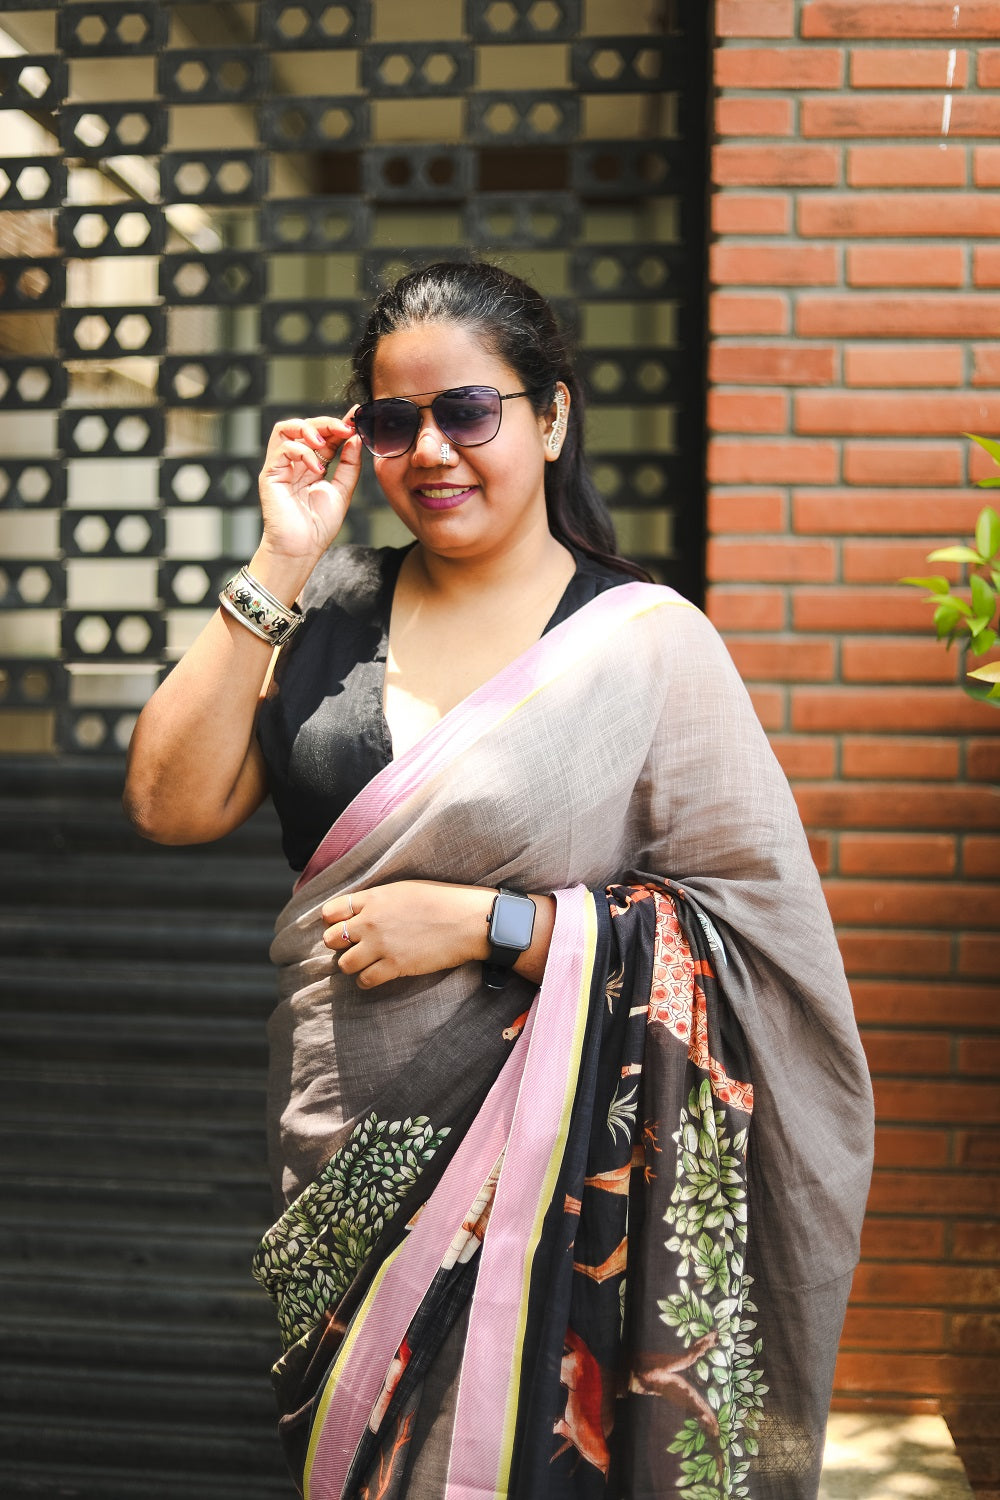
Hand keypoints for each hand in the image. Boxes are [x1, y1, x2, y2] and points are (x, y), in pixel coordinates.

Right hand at [258, 412, 362, 561]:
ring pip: (286, 428)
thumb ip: (349, 465)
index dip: (339, 425)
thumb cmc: (318, 527)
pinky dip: (302, 452)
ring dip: (309, 428)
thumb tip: (356, 439)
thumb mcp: (342, 491)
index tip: (356, 418)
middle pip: (304, 426)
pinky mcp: (270, 474)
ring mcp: (281, 467)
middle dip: (326, 423)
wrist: (301, 549)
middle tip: (345, 428)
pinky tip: (316, 469)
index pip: (324, 436)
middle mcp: (295, 462)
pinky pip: (282, 449)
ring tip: (325, 442)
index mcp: (312, 465)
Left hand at [322, 881, 495, 989]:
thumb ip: (378, 900)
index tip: (341, 926)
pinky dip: (366, 981)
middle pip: (331, 939)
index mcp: (374, 898)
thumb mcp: (404, 889)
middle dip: (339, 945)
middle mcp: (371, 921)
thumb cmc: (442, 901)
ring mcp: (381, 945)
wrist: (467, 920)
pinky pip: (365, 980)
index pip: (332, 911)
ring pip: (344, 964)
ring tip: (365, 962)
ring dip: (352, 965)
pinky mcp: (395, 965)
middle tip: (353, 946)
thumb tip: (361, 910)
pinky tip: (375, 975)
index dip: (332, 921)